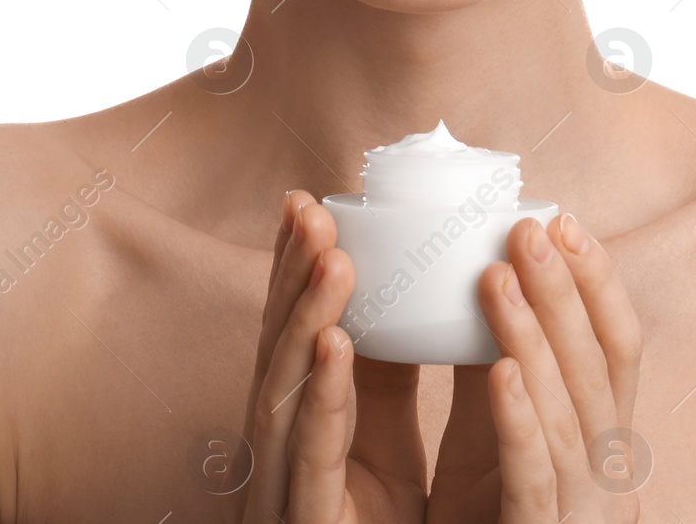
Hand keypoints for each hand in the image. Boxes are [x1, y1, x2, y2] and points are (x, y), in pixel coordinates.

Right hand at [237, 190, 429, 523]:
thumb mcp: (386, 452)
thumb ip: (393, 382)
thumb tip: (417, 297)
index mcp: (301, 430)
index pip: (295, 334)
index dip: (295, 269)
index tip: (309, 202)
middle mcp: (280, 454)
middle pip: (278, 351)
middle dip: (291, 275)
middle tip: (311, 207)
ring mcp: (284, 490)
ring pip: (282, 394)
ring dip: (306, 318)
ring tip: (334, 257)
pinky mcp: (305, 521)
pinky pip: (312, 458)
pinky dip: (321, 399)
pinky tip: (335, 348)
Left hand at [428, 212, 644, 521]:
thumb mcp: (499, 456)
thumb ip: (503, 387)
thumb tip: (485, 290)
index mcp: (602, 451)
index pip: (618, 353)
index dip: (597, 284)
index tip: (564, 218)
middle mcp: (608, 481)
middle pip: (599, 371)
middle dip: (565, 292)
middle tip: (528, 224)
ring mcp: (583, 517)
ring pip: (568, 417)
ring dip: (534, 339)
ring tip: (497, 274)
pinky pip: (535, 483)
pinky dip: (521, 424)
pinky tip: (499, 372)